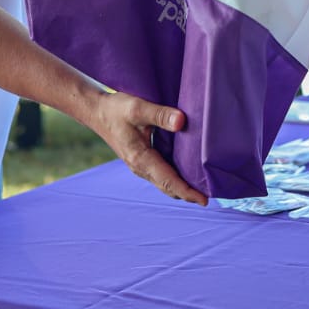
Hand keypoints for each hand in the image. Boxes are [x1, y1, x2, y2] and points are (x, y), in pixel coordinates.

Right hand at [88, 90, 207, 204]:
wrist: (97, 112)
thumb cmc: (117, 109)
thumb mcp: (138, 108)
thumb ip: (160, 115)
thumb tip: (182, 122)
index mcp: (141, 159)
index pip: (168, 181)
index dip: (187, 192)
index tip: (204, 200)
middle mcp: (140, 167)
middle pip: (168, 187)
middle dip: (188, 194)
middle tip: (210, 196)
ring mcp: (139, 166)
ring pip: (164, 183)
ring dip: (181, 188)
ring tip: (203, 188)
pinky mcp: (141, 160)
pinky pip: (160, 175)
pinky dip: (174, 179)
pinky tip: (187, 173)